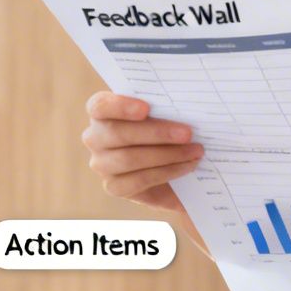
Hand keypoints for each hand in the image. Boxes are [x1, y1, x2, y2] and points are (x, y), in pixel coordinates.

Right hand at [81, 93, 201, 213]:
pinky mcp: (114, 187)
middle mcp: (94, 138)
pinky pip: (139, 180)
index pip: (100, 106)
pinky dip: (167, 172)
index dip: (120, 106)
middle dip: (156, 133)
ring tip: (195, 151)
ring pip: (128, 159)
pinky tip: (187, 166)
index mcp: (101, 112)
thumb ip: (164, 106)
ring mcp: (101, 164)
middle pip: (118, 134)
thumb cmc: (165, 129)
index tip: (146, 108)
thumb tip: (185, 104)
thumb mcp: (163, 113)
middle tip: (187, 133)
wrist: (171, 168)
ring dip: (167, 154)